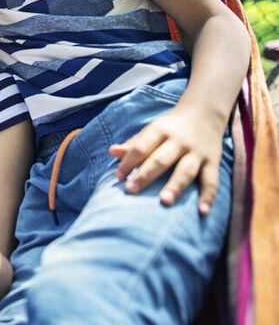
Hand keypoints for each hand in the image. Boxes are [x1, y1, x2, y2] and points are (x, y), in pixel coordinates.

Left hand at [108, 106, 224, 214]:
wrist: (205, 112)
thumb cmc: (171, 126)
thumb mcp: (152, 130)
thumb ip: (134, 144)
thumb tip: (111, 152)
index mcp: (161, 131)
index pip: (141, 147)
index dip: (128, 162)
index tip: (118, 177)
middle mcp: (179, 141)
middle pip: (161, 159)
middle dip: (145, 175)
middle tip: (131, 190)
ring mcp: (197, 152)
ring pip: (186, 170)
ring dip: (176, 186)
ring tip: (164, 202)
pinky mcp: (213, 162)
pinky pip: (211, 181)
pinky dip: (208, 197)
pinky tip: (202, 212)